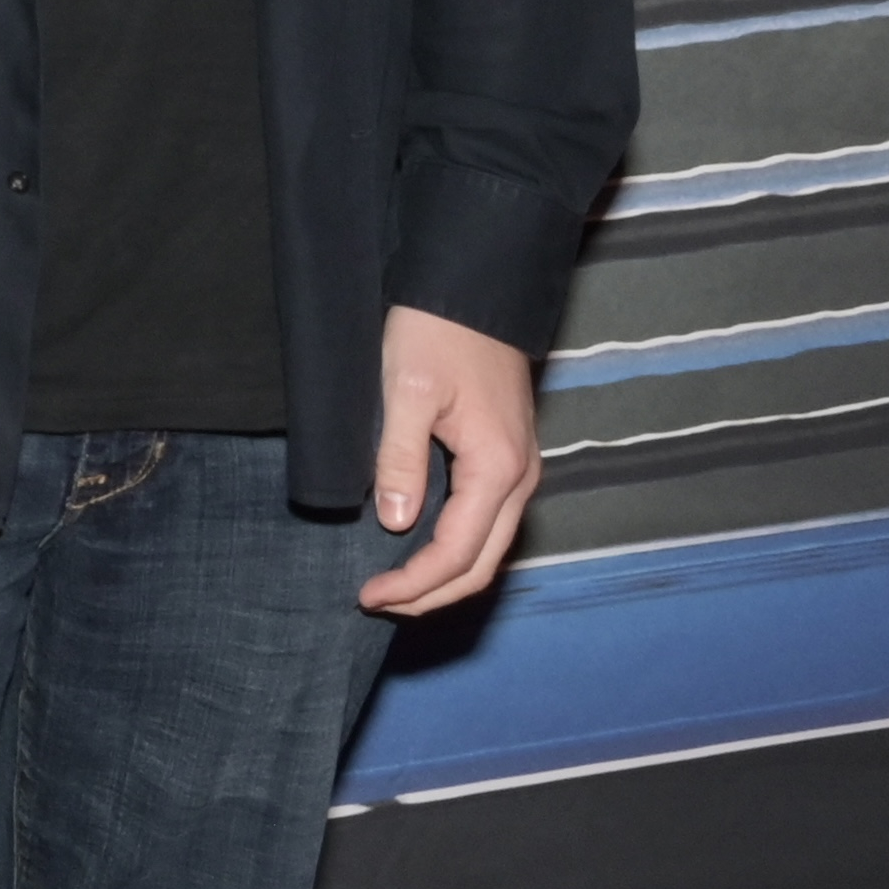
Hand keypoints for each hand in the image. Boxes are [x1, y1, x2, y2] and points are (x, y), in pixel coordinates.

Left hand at [356, 305, 541, 615]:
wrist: (472, 287)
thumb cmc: (437, 330)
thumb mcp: (407, 389)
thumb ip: (402, 458)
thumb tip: (396, 524)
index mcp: (498, 468)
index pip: (457, 553)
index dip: (413, 583)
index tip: (369, 594)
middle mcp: (519, 477)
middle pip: (481, 565)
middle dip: (430, 593)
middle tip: (376, 601)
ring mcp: (518, 469)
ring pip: (488, 548)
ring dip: (444, 575)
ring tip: (393, 585)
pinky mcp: (506, 458)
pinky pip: (486, 523)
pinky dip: (456, 548)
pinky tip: (417, 546)